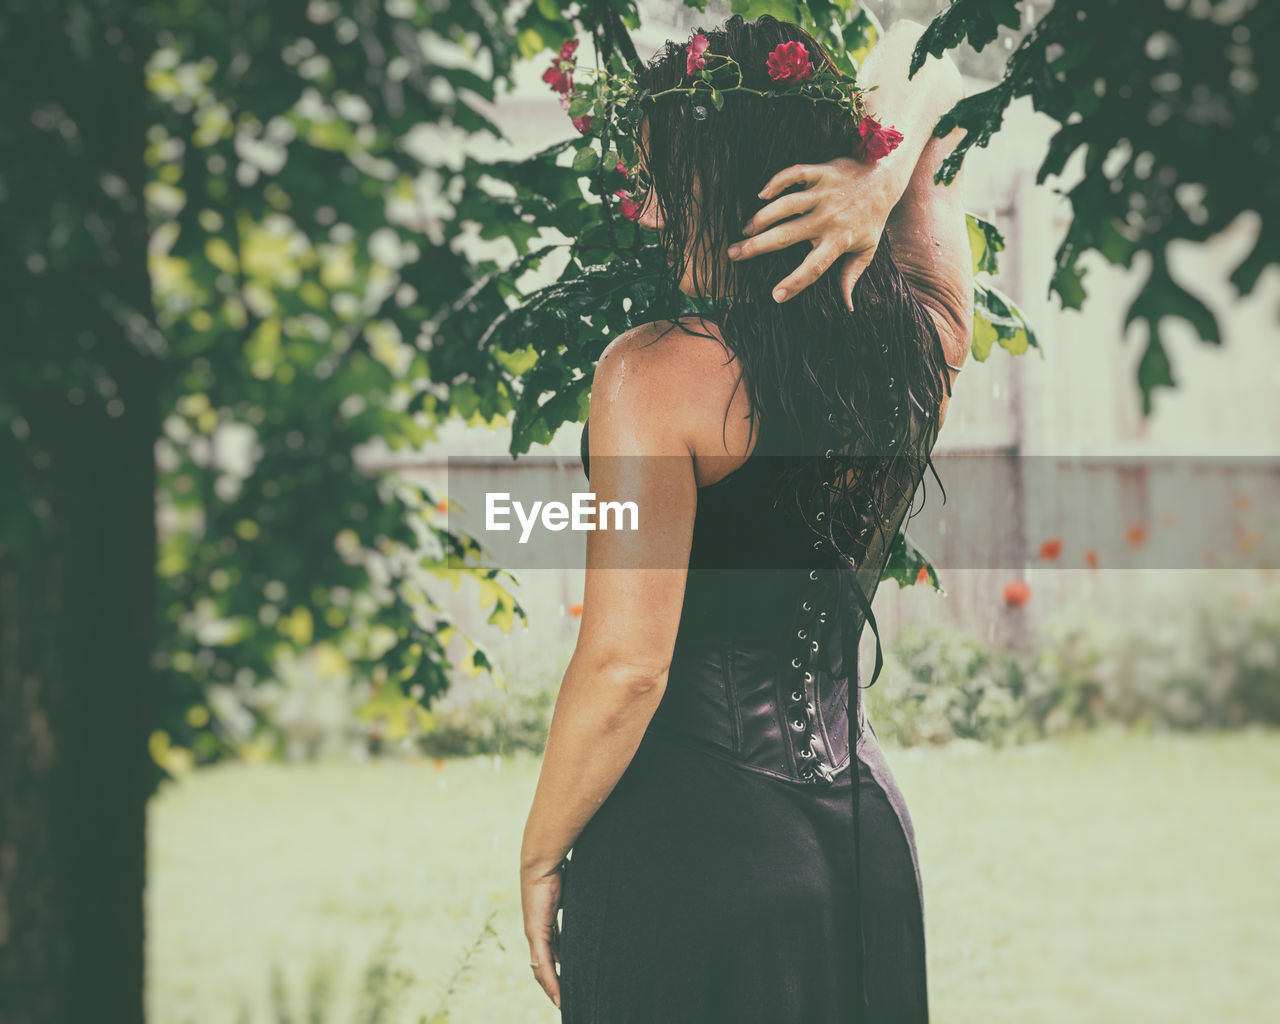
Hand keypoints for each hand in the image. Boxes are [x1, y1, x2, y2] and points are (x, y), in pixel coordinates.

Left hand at [522, 859, 566, 1009]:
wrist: (541, 861)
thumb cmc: (557, 870)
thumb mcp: (571, 893)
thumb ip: (578, 903)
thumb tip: (596, 896)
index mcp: (544, 923)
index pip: (551, 951)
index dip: (558, 966)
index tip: (570, 976)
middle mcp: (536, 932)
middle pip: (543, 965)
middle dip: (553, 982)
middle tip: (565, 997)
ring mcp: (534, 934)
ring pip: (542, 969)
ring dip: (552, 988)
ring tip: (562, 1003)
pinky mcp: (536, 934)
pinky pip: (544, 964)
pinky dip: (551, 982)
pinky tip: (558, 997)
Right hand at [727, 157, 895, 311]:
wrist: (885, 176)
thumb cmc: (872, 217)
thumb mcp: (867, 249)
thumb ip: (851, 275)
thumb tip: (847, 306)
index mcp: (838, 241)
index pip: (813, 267)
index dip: (795, 283)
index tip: (775, 296)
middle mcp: (828, 218)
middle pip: (786, 236)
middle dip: (756, 247)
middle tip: (733, 254)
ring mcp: (823, 194)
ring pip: (785, 206)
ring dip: (761, 218)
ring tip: (745, 230)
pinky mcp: (822, 171)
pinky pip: (794, 174)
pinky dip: (776, 182)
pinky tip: (761, 195)